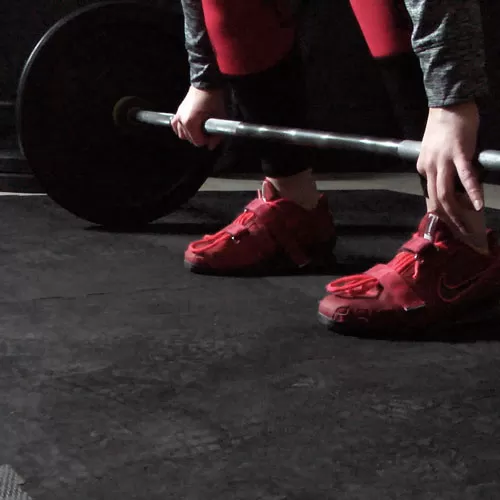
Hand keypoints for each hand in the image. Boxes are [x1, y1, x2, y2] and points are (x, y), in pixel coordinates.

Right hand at [171, 86, 225, 149]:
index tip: (212, 133)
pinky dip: (183, 129)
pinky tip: (192, 126)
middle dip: (200, 137)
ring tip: (201, 128)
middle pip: (190, 140)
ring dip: (192, 134)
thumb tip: (212, 146)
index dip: (207, 140)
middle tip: (208, 130)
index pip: (198, 142)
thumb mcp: (220, 117)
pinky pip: (176, 127)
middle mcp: (181, 120)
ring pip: (182, 135)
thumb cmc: (213, 98)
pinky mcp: (178, 112)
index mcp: (190, 122)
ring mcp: (178, 116)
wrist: (206, 82)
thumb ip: (217, 135)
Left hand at [416, 101, 482, 233]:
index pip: (430, 193)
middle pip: (436, 198)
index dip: (440, 209)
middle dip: (447, 218)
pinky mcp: (459, 153)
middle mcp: (429, 167)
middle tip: (459, 232)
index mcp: (423, 167)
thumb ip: (439, 168)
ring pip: (446, 193)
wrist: (449, 103)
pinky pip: (465, 177)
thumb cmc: (444, 126)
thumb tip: (451, 184)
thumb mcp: (435, 151)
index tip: (449, 221)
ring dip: (457, 212)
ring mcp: (443, 161)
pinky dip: (471, 192)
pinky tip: (478, 205)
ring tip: (466, 226)